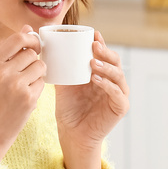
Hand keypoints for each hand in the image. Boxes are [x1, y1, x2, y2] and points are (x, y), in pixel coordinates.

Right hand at [0, 26, 44, 160]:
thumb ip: (10, 51)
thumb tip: (28, 28)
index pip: (17, 39)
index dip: (31, 39)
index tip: (34, 45)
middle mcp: (2, 72)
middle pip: (32, 53)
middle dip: (34, 60)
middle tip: (26, 72)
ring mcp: (15, 85)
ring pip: (40, 66)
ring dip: (37, 73)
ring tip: (25, 84)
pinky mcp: (28, 98)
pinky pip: (42, 83)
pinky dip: (37, 88)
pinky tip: (26, 96)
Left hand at [55, 32, 128, 168]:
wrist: (72, 134)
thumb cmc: (69, 109)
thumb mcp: (63, 84)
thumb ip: (61, 68)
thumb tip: (47, 49)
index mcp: (102, 74)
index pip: (105, 55)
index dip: (101, 43)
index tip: (93, 34)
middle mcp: (113, 82)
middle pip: (115, 61)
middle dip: (106, 52)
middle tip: (93, 46)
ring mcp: (119, 94)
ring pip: (118, 75)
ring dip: (106, 67)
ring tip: (92, 63)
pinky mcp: (120, 108)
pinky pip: (117, 94)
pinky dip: (108, 85)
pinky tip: (96, 79)